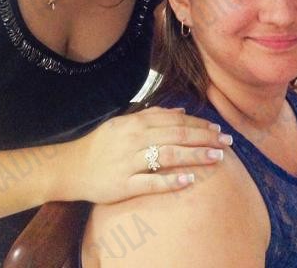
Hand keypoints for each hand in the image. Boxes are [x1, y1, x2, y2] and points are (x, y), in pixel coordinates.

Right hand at [68, 107, 232, 203]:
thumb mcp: (123, 122)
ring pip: (167, 156)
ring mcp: (127, 162)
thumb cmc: (100, 144)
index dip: (198, 124)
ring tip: (217, 158)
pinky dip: (170, 181)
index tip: (218, 129)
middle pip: (176, 136)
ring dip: (194, 156)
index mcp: (134, 122)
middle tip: (227, 143)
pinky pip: (150, 182)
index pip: (174, 121)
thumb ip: (152, 115)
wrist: (69, 167)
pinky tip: (189, 180)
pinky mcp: (121, 184)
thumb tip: (181, 111)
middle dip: (204, 138)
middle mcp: (133, 139)